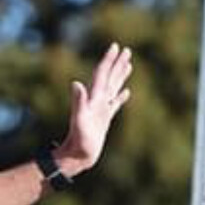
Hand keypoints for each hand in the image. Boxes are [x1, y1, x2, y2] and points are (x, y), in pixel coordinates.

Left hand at [55, 42, 132, 171]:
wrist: (77, 157)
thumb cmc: (79, 141)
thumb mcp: (80, 120)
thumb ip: (78, 102)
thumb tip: (75, 83)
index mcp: (93, 98)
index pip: (101, 74)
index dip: (108, 60)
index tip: (115, 46)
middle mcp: (97, 102)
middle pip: (108, 78)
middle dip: (116, 63)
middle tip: (126, 50)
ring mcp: (101, 110)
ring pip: (113, 88)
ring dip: (120, 76)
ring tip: (128, 64)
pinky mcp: (104, 120)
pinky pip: (115, 104)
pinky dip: (121, 97)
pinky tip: (126, 92)